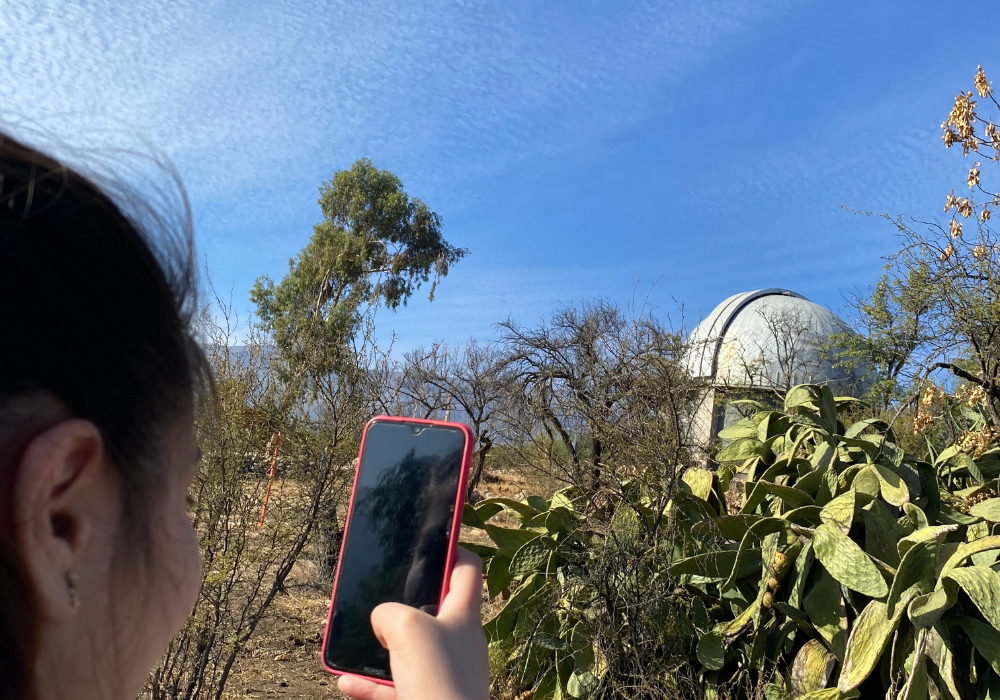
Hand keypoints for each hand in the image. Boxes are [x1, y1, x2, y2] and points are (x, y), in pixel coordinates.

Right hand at [338, 547, 488, 699]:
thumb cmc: (439, 682)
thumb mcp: (408, 628)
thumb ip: (391, 612)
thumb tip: (383, 620)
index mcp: (463, 615)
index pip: (466, 568)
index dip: (450, 548)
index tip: (428, 538)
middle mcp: (457, 643)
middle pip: (431, 609)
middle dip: (401, 602)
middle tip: (377, 592)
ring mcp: (441, 675)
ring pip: (406, 651)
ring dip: (377, 647)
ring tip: (351, 639)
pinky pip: (392, 688)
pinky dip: (369, 685)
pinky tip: (346, 681)